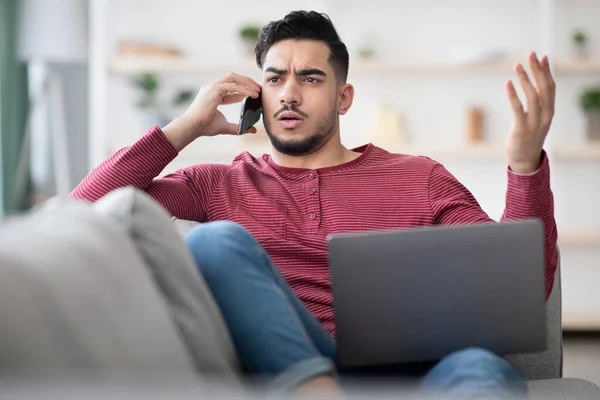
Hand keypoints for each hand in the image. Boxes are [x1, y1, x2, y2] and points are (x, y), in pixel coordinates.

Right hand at [163, 73, 260, 150]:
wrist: (193, 127)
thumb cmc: (204, 127)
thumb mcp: (226, 127)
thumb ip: (239, 128)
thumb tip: (253, 130)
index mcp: (212, 94)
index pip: (231, 87)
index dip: (244, 90)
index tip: (255, 94)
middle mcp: (212, 88)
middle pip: (233, 78)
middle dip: (247, 82)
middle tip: (259, 89)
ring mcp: (212, 87)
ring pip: (233, 78)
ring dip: (247, 83)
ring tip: (258, 91)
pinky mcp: (213, 89)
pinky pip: (232, 86)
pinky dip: (243, 89)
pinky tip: (252, 94)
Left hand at [505, 51, 555, 173]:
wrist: (525, 160)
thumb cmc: (528, 137)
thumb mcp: (537, 119)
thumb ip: (538, 104)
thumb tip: (534, 85)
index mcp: (549, 111)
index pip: (550, 87)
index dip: (546, 71)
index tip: (542, 56)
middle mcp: (545, 115)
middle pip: (544, 88)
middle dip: (537, 69)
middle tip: (530, 54)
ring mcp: (534, 123)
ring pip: (532, 96)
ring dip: (525, 79)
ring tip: (517, 65)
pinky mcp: (521, 129)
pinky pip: (518, 109)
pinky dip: (513, 95)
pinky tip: (508, 83)